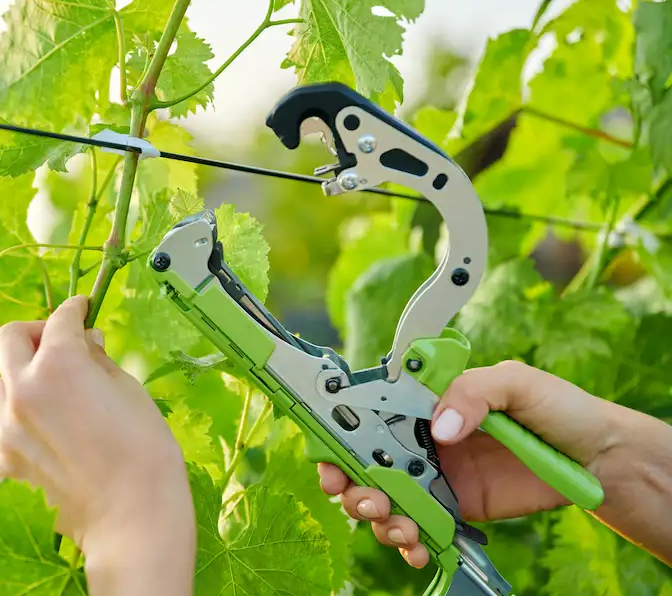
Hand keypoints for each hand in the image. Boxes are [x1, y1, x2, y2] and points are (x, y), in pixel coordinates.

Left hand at [0, 296, 195, 594]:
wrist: (133, 517)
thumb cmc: (144, 451)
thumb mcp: (129, 390)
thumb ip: (98, 359)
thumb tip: (86, 342)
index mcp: (59, 364)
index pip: (60, 319)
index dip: (74, 309)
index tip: (82, 309)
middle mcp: (23, 390)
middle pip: (9, 339)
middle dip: (35, 332)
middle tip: (61, 342)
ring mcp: (8, 429)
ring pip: (1, 384)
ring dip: (24, 377)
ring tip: (56, 392)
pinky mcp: (7, 462)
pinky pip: (6, 429)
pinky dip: (22, 423)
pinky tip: (49, 434)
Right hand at [318, 360, 641, 568]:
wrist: (599, 459)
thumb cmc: (559, 408)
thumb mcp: (517, 383)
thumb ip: (473, 392)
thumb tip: (440, 429)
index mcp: (429, 402)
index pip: (371, 412)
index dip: (342, 433)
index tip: (330, 456)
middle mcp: (424, 438)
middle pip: (367, 461)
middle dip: (351, 484)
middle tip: (363, 499)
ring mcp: (438, 475)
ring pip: (387, 498)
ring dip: (379, 517)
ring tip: (399, 528)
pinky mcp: (456, 508)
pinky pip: (419, 526)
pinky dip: (409, 542)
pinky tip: (417, 547)